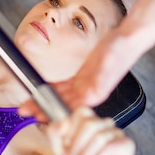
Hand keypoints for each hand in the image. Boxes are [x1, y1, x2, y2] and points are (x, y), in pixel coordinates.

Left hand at [19, 30, 133, 122]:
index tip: (38, 116)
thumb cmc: (121, 51)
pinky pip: (65, 86)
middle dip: (43, 108)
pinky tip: (43, 90)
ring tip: (29, 104)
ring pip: (60, 96)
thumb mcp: (108, 65)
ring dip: (45, 100)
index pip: (69, 109)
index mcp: (95, 94)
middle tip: (25, 111)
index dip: (53, 113)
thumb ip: (100, 81)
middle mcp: (89, 93)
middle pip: (62, 104)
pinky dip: (53, 89)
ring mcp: (86, 85)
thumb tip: (90, 97)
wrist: (128, 39)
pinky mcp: (84, 77)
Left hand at [46, 107, 134, 154]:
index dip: (72, 128)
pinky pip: (110, 147)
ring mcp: (117, 133)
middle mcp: (105, 124)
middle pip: (89, 123)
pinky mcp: (126, 145)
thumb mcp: (60, 150)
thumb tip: (63, 121)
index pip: (82, 112)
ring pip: (99, 136)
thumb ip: (55, 132)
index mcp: (90, 122)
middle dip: (78, 145)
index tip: (67, 145)